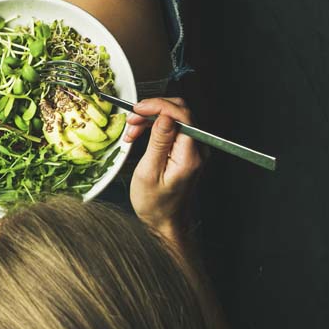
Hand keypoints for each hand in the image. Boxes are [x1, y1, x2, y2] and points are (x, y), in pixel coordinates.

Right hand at [125, 97, 205, 238]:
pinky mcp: (186, 150)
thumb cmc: (156, 205)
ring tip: (132, 131)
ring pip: (174, 118)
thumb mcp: (149, 172)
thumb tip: (164, 116)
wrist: (165, 222)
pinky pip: (172, 129)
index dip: (158, 106)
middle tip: (132, 119)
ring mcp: (193, 149)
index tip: (138, 109)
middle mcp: (197, 149)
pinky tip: (140, 135)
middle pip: (179, 112)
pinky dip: (154, 127)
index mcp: (190, 155)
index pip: (181, 115)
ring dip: (150, 119)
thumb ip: (158, 142)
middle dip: (152, 110)